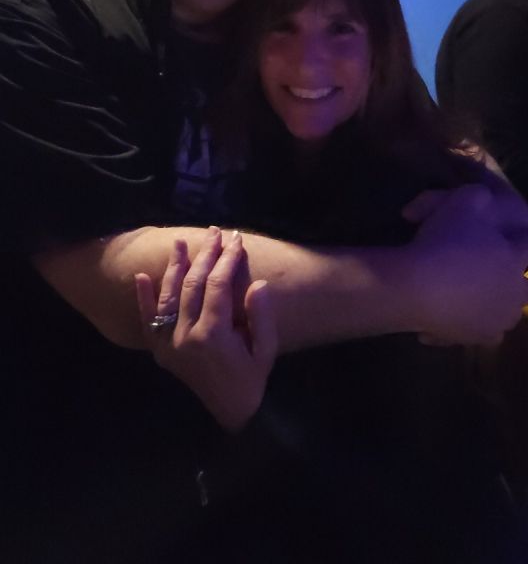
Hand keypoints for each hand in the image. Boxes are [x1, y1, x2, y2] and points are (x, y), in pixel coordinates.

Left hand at [135, 228, 277, 431]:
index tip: (237, 239)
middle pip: (193, 284)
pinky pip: (149, 320)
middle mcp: (186, 335)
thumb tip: (257, 282)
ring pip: (170, 295)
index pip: (218, 285)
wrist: (228, 414)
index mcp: (213, 334)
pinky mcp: (160, 350)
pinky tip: (142, 276)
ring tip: (181, 242)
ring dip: (176, 266)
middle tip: (215, 233)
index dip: (227, 259)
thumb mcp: (266, 352)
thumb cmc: (251, 381)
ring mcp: (169, 343)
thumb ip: (262, 318)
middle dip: (206, 255)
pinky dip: (144, 298)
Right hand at [401, 183, 527, 346]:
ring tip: (472, 294)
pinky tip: (449, 317)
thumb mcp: (463, 199)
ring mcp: (497, 320)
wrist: (417, 287)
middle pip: (526, 287)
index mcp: (514, 258)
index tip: (507, 234)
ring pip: (507, 314)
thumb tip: (485, 198)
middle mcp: (513, 292)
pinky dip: (468, 325)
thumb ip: (480, 196)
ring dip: (495, 303)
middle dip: (512, 277)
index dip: (521, 236)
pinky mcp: (476, 340)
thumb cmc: (444, 241)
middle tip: (489, 268)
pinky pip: (478, 333)